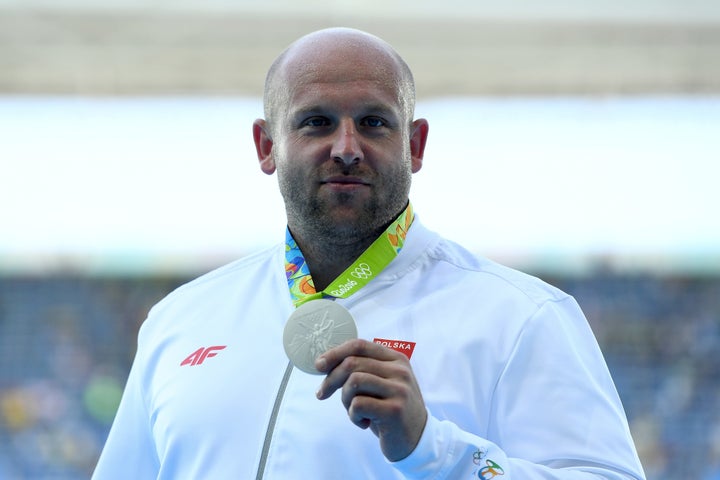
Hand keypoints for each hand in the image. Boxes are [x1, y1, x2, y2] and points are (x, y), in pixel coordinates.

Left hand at [315, 339, 427, 461]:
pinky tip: (363, 423)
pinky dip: (353, 416)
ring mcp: (399, 390)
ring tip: (353, 411)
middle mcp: (400, 371)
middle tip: (322, 394)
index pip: (359, 345)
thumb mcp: (382, 383)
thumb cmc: (390, 410)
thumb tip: (325, 362)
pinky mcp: (394, 410)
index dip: (335, 353)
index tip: (318, 365)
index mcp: (396, 359)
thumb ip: (363, 369)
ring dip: (344, 399)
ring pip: (354, 382)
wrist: (417, 439)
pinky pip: (358, 404)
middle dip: (331, 380)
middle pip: (352, 363)